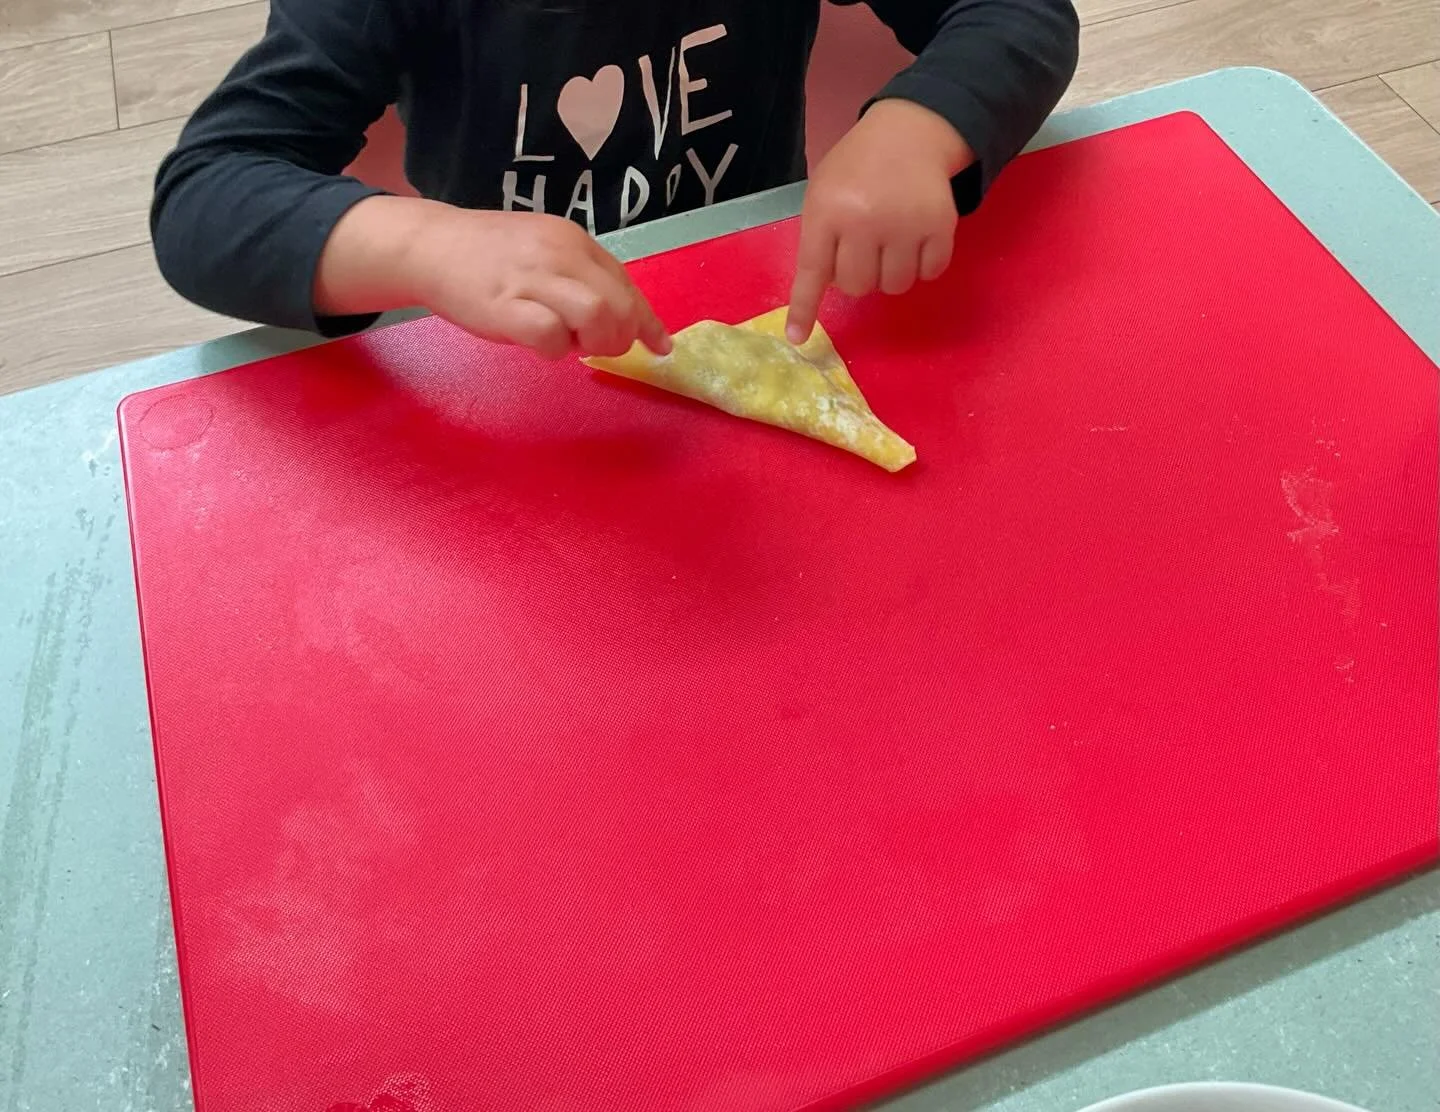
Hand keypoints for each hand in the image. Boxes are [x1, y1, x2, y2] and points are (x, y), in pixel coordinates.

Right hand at [411, 208, 670, 358]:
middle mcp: (559, 254)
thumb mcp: (543, 251)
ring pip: (595, 316)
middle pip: (619, 305)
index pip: (626, 284)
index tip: (660, 346)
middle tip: (597, 346)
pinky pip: (551, 336)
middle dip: (620, 337)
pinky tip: (539, 344)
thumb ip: (581, 278)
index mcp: (573, 240)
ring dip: (594, 343)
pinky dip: (554, 349)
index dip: (647, 321)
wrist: (430, 246)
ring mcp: (532, 279)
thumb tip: (623, 317)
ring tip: (571, 343)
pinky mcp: (505, 307)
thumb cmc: (489, 256)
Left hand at [786, 99, 972, 343]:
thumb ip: (819, 238)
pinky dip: (924, 265)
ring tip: (892, 242)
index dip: (804, 308)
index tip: (797, 338)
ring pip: (895, 286)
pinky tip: (917, 239)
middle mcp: (864, 221)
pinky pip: (929, 273)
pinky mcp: (940, 226)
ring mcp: (905, 225)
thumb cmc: (857, 169)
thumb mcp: (824, 192)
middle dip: (860, 277)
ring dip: (892, 274)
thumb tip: (823, 291)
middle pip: (858, 287)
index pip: (813, 271)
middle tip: (865, 248)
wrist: (910, 132)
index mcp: (828, 211)